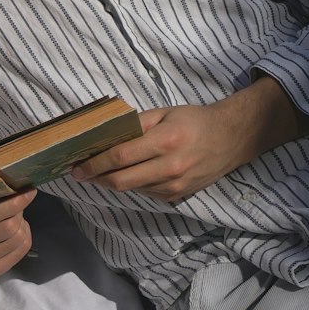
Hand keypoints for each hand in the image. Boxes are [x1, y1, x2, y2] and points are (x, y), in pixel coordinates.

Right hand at [0, 188, 36, 276]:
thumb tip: (16, 183)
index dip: (13, 203)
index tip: (29, 190)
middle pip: (8, 228)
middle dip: (19, 210)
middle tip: (18, 201)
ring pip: (18, 239)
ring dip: (22, 222)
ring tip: (15, 215)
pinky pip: (22, 251)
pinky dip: (26, 236)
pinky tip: (17, 229)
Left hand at [71, 78, 302, 202]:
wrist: (231, 138)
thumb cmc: (195, 120)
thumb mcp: (165, 113)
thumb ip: (136, 124)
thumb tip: (107, 135)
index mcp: (165, 141)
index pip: (120, 156)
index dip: (95, 163)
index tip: (77, 166)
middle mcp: (170, 167)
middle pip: (122, 181)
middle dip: (96, 178)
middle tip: (80, 174)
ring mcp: (175, 185)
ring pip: (132, 189)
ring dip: (113, 182)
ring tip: (100, 171)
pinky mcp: (178, 196)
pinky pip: (147, 193)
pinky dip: (133, 184)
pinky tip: (128, 174)